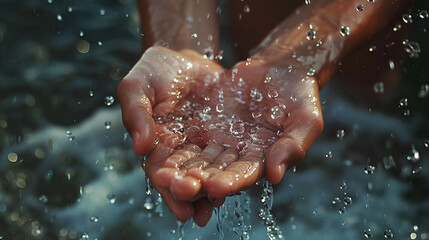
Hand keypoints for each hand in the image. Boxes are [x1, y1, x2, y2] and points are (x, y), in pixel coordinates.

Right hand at [117, 46, 224, 224]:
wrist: (184, 58)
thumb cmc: (154, 72)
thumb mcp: (137, 86)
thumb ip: (137, 113)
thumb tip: (141, 147)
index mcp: (156, 146)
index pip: (161, 170)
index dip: (169, 184)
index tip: (180, 193)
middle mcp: (181, 152)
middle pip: (187, 177)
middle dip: (194, 193)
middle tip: (201, 208)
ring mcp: (204, 146)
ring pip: (211, 171)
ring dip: (214, 188)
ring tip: (220, 201)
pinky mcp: (226, 136)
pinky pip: (232, 155)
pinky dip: (235, 168)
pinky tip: (243, 180)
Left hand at [153, 58, 322, 209]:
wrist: (279, 68)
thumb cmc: (300, 94)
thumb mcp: (306, 118)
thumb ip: (293, 146)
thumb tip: (275, 176)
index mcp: (263, 159)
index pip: (245, 174)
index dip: (231, 181)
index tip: (215, 186)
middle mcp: (239, 155)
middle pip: (217, 171)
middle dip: (199, 181)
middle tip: (181, 188)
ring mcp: (221, 140)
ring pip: (199, 158)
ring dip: (182, 169)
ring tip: (164, 176)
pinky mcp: (207, 125)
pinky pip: (189, 137)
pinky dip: (176, 147)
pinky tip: (161, 153)